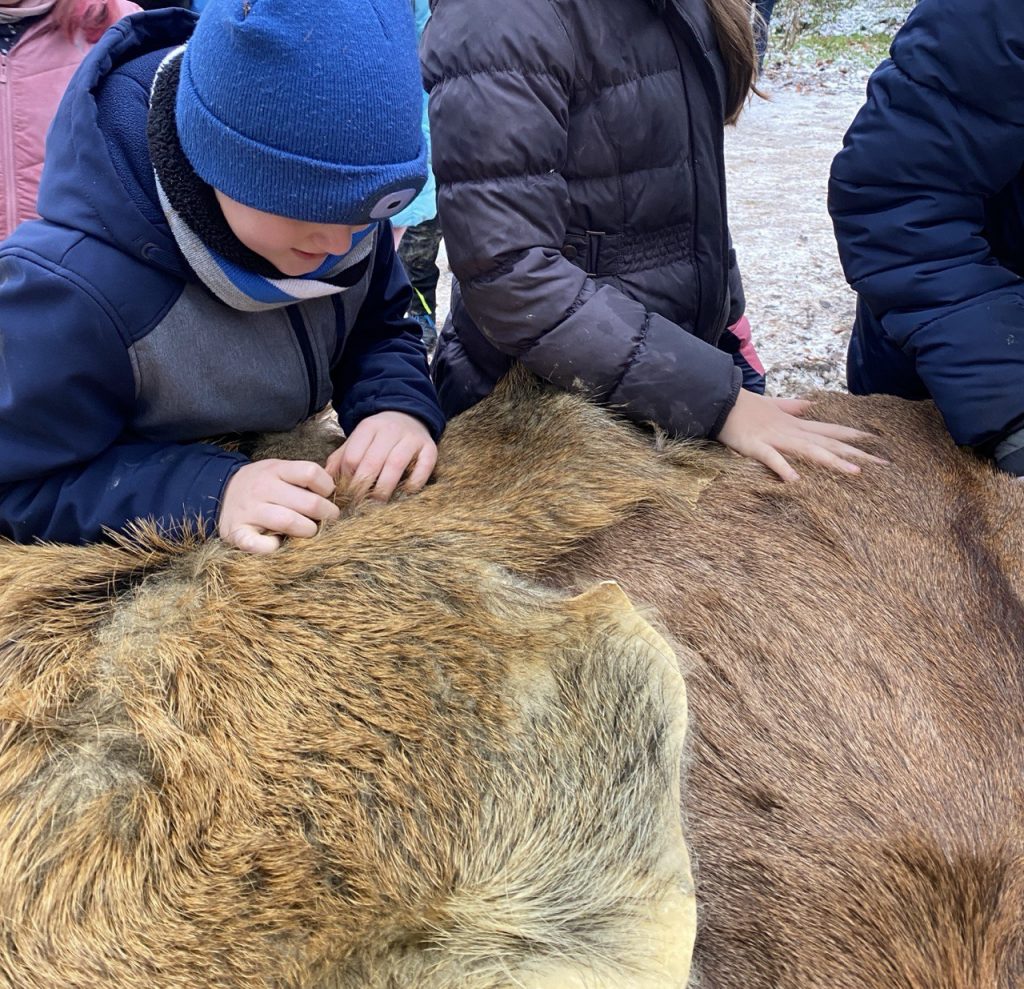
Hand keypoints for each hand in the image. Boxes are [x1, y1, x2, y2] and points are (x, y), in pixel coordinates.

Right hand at [218, 459, 340, 554]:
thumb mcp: (279, 470)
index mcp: (275, 470)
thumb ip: (302, 478)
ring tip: (310, 531)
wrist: (220, 491)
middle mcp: (262, 488)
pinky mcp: (237, 532)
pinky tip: (278, 544)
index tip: (328, 495)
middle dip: (327, 514)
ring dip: (308, 530)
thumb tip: (335, 492)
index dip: (327, 486)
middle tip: (330, 519)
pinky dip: (272, 547)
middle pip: (308, 502)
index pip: (310, 472)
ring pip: (289, 522)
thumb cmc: (262, 484)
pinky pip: (258, 544)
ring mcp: (249, 510)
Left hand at [326, 411, 436, 501]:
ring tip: (377, 504)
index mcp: (368, 427)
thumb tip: (326, 485)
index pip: (352, 457)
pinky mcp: (430, 448)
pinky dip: (413, 485)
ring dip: (384, 489)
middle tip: (358, 506)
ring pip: (395, 466)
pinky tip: (404, 494)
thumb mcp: (357, 441)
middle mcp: (390, 430)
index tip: (345, 495)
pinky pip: (422, 469)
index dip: (347, 480)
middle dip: (362, 489)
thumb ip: (340, 460)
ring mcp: (411, 439)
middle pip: (372, 463)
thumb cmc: (379, 437)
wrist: (409, 415)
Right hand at [716, 389, 886, 481]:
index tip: (877, 443)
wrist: (721, 401)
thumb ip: (793, 406)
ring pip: (809, 450)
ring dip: (833, 461)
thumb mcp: (773, 405)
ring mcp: (776, 438)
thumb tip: (810, 404)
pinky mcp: (757, 446)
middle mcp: (792, 431)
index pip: (831, 430)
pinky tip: (796, 481)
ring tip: (854, 472)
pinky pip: (772, 459)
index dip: (854, 436)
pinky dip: (784, 468)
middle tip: (883, 464)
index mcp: (796, 424)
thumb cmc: (745, 406)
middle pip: (830, 443)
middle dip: (857, 453)